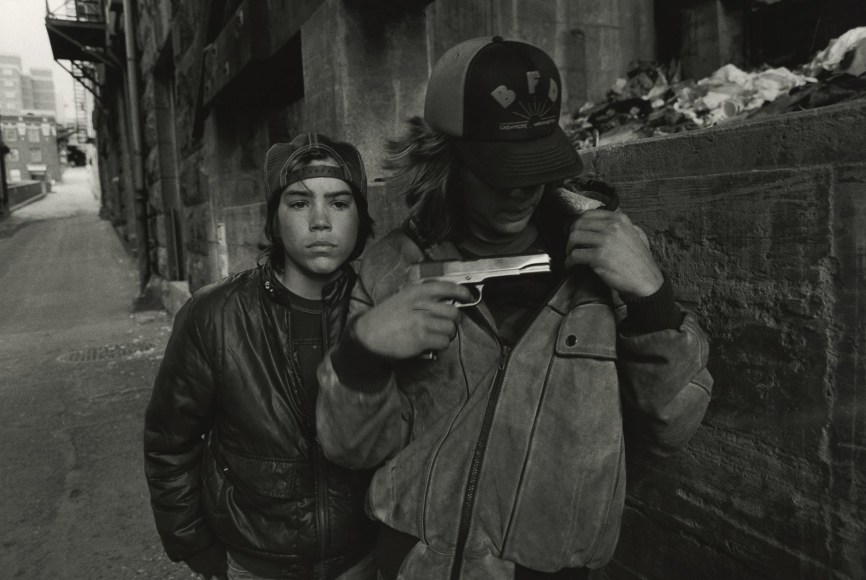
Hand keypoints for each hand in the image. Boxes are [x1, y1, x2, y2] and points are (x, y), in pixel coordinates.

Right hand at [354, 280, 472, 358]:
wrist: (367, 336)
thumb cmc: (384, 318)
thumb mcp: (402, 298)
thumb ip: (422, 298)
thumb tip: (446, 301)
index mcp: (416, 292)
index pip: (446, 287)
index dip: (461, 292)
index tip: (467, 296)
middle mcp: (421, 305)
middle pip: (453, 312)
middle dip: (454, 320)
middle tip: (447, 324)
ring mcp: (421, 322)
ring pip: (450, 328)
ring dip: (447, 334)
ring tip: (437, 336)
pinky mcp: (421, 339)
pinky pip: (443, 342)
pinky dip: (440, 345)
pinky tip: (431, 344)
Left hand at [565, 209, 662, 297]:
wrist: (646, 280)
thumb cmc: (637, 261)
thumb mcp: (632, 234)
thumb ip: (616, 226)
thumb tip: (593, 225)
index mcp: (619, 219)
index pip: (588, 214)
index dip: (577, 224)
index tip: (575, 233)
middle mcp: (612, 226)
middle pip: (578, 225)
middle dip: (570, 236)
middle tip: (571, 247)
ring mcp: (605, 241)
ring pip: (574, 238)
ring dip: (569, 249)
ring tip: (571, 257)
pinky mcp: (599, 256)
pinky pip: (575, 255)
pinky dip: (569, 262)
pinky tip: (572, 267)